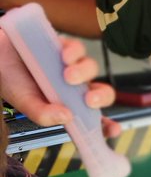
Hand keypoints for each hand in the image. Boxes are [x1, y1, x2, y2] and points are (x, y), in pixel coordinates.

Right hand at [0, 33, 118, 136]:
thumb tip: (67, 117)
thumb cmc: (10, 81)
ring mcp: (69, 66)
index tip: (113, 130)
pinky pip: (77, 48)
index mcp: (68, 106)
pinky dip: (74, 52)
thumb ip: (43, 115)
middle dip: (101, 96)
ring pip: (91, 68)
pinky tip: (64, 56)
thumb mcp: (25, 104)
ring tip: (68, 75)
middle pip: (101, 92)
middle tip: (90, 99)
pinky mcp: (63, 46)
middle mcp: (73, 88)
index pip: (94, 119)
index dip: (107, 125)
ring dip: (84, 73)